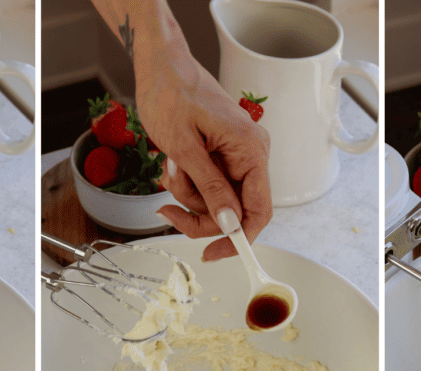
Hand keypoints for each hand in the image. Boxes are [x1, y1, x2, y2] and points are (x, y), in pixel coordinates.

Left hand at [137, 43, 270, 261]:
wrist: (161, 66)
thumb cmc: (171, 95)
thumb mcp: (185, 148)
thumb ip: (210, 188)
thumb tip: (230, 222)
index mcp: (251, 151)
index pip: (259, 211)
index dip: (239, 238)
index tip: (214, 254)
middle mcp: (251, 155)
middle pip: (234, 212)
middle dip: (199, 214)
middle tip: (168, 209)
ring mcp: (237, 156)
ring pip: (217, 202)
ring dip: (188, 195)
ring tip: (171, 168)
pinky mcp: (222, 155)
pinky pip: (209, 186)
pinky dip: (188, 184)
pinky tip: (174, 164)